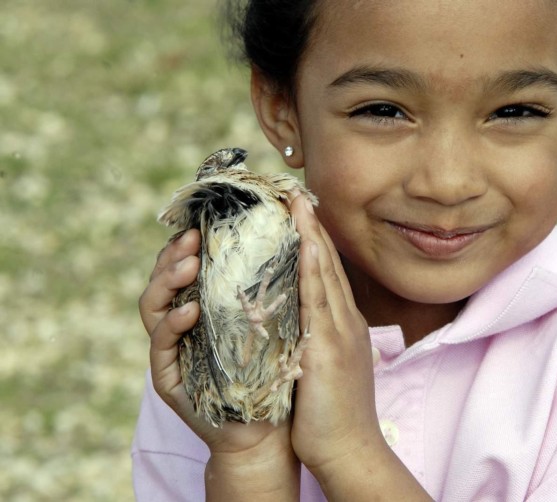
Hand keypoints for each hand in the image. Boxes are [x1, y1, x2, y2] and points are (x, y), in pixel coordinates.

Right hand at [139, 229, 298, 498]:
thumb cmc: (276, 371)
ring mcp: (173, 350)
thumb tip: (291, 235)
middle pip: (165, 279)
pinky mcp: (169, 377)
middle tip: (193, 236)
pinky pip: (162, 345)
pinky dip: (173, 325)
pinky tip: (189, 311)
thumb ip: (267, 286)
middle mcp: (183, 324)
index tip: (209, 220)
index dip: (194, 242)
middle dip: (175, 254)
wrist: (271, 428)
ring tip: (188, 265)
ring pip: (154, 306)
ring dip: (168, 282)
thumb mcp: (276, 320)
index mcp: (206, 306)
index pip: (190, 266)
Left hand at [287, 195, 384, 469]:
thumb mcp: (326, 369)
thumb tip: (300, 326)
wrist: (349, 449)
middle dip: (312, 226)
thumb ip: (315, 341)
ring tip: (297, 201)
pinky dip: (314, 268)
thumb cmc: (333, 415)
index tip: (299, 211)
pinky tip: (306, 243)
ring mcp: (339, 332)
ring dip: (311, 235)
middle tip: (295, 190)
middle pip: (327, 264)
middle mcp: (344, 321)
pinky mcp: (329, 348)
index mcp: (342, 325)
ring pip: (324, 273)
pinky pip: (318, 300)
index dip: (314, 240)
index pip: (326, 273)